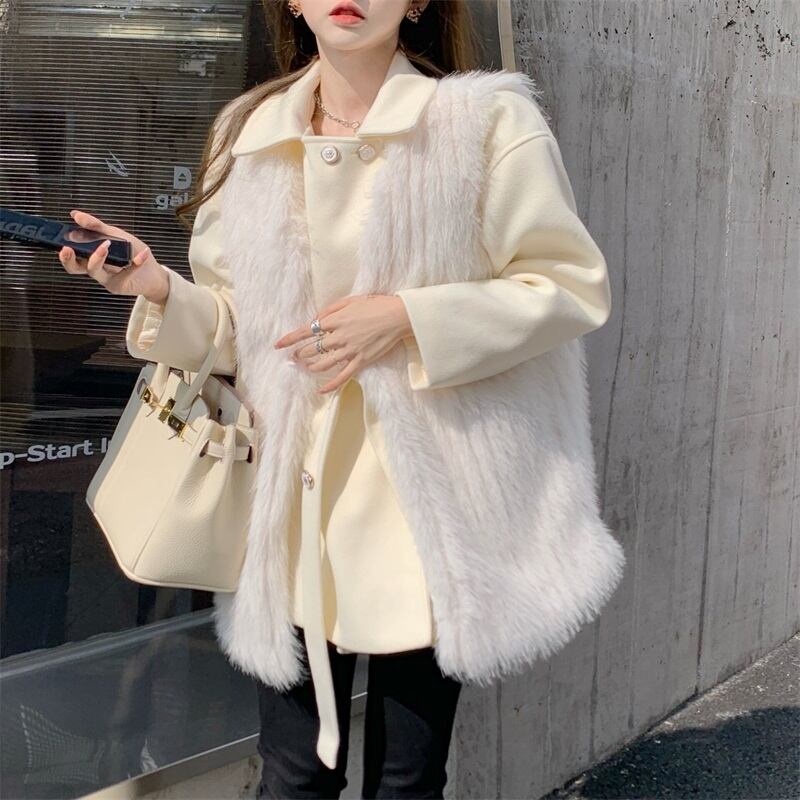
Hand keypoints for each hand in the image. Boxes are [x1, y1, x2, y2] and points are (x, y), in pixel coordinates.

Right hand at [58, 209, 169, 303]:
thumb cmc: (131, 252)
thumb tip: (75, 214)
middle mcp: (95, 268)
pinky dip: (136, 262)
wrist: (153, 272)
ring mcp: (106, 279)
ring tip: (106, 244)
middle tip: (67, 249)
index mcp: (90, 256)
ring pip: (94, 270)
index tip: (62, 243)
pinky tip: (143, 253)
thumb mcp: (114, 234)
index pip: (71, 255)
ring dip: (97, 256)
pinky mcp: (119, 285)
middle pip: (75, 268)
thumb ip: (96, 226)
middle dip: (68, 259)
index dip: (64, 251)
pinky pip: (124, 273)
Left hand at [273, 294, 412, 393]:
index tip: (278, 344)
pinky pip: (343, 376)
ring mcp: (350, 350)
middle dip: (301, 353)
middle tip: (296, 357)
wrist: (397, 316)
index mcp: (335, 320)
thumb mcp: (350, 300)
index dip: (290, 339)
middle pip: (313, 348)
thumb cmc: (375, 305)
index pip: (306, 331)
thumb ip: (331, 309)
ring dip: (312, 366)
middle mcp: (339, 336)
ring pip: (324, 363)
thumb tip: (316, 319)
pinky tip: (322, 390)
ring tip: (307, 367)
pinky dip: (331, 385)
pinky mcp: (361, 361)